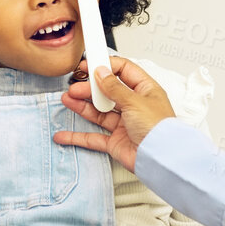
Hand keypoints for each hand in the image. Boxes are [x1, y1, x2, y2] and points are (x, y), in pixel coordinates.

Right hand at [56, 58, 177, 172]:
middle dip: (89, 88)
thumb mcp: (135, 100)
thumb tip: (101, 72)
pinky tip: (63, 134)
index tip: (88, 66)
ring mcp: (124, 124)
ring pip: (98, 112)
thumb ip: (114, 87)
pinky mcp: (115, 142)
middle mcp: (134, 106)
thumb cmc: (159, 129)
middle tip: (74, 87)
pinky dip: (77, 137)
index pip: (124, 71)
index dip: (105, 66)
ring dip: (81, 106)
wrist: (161, 159)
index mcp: (145, 91)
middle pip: (107, 91)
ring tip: (67, 99)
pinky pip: (93, 137)